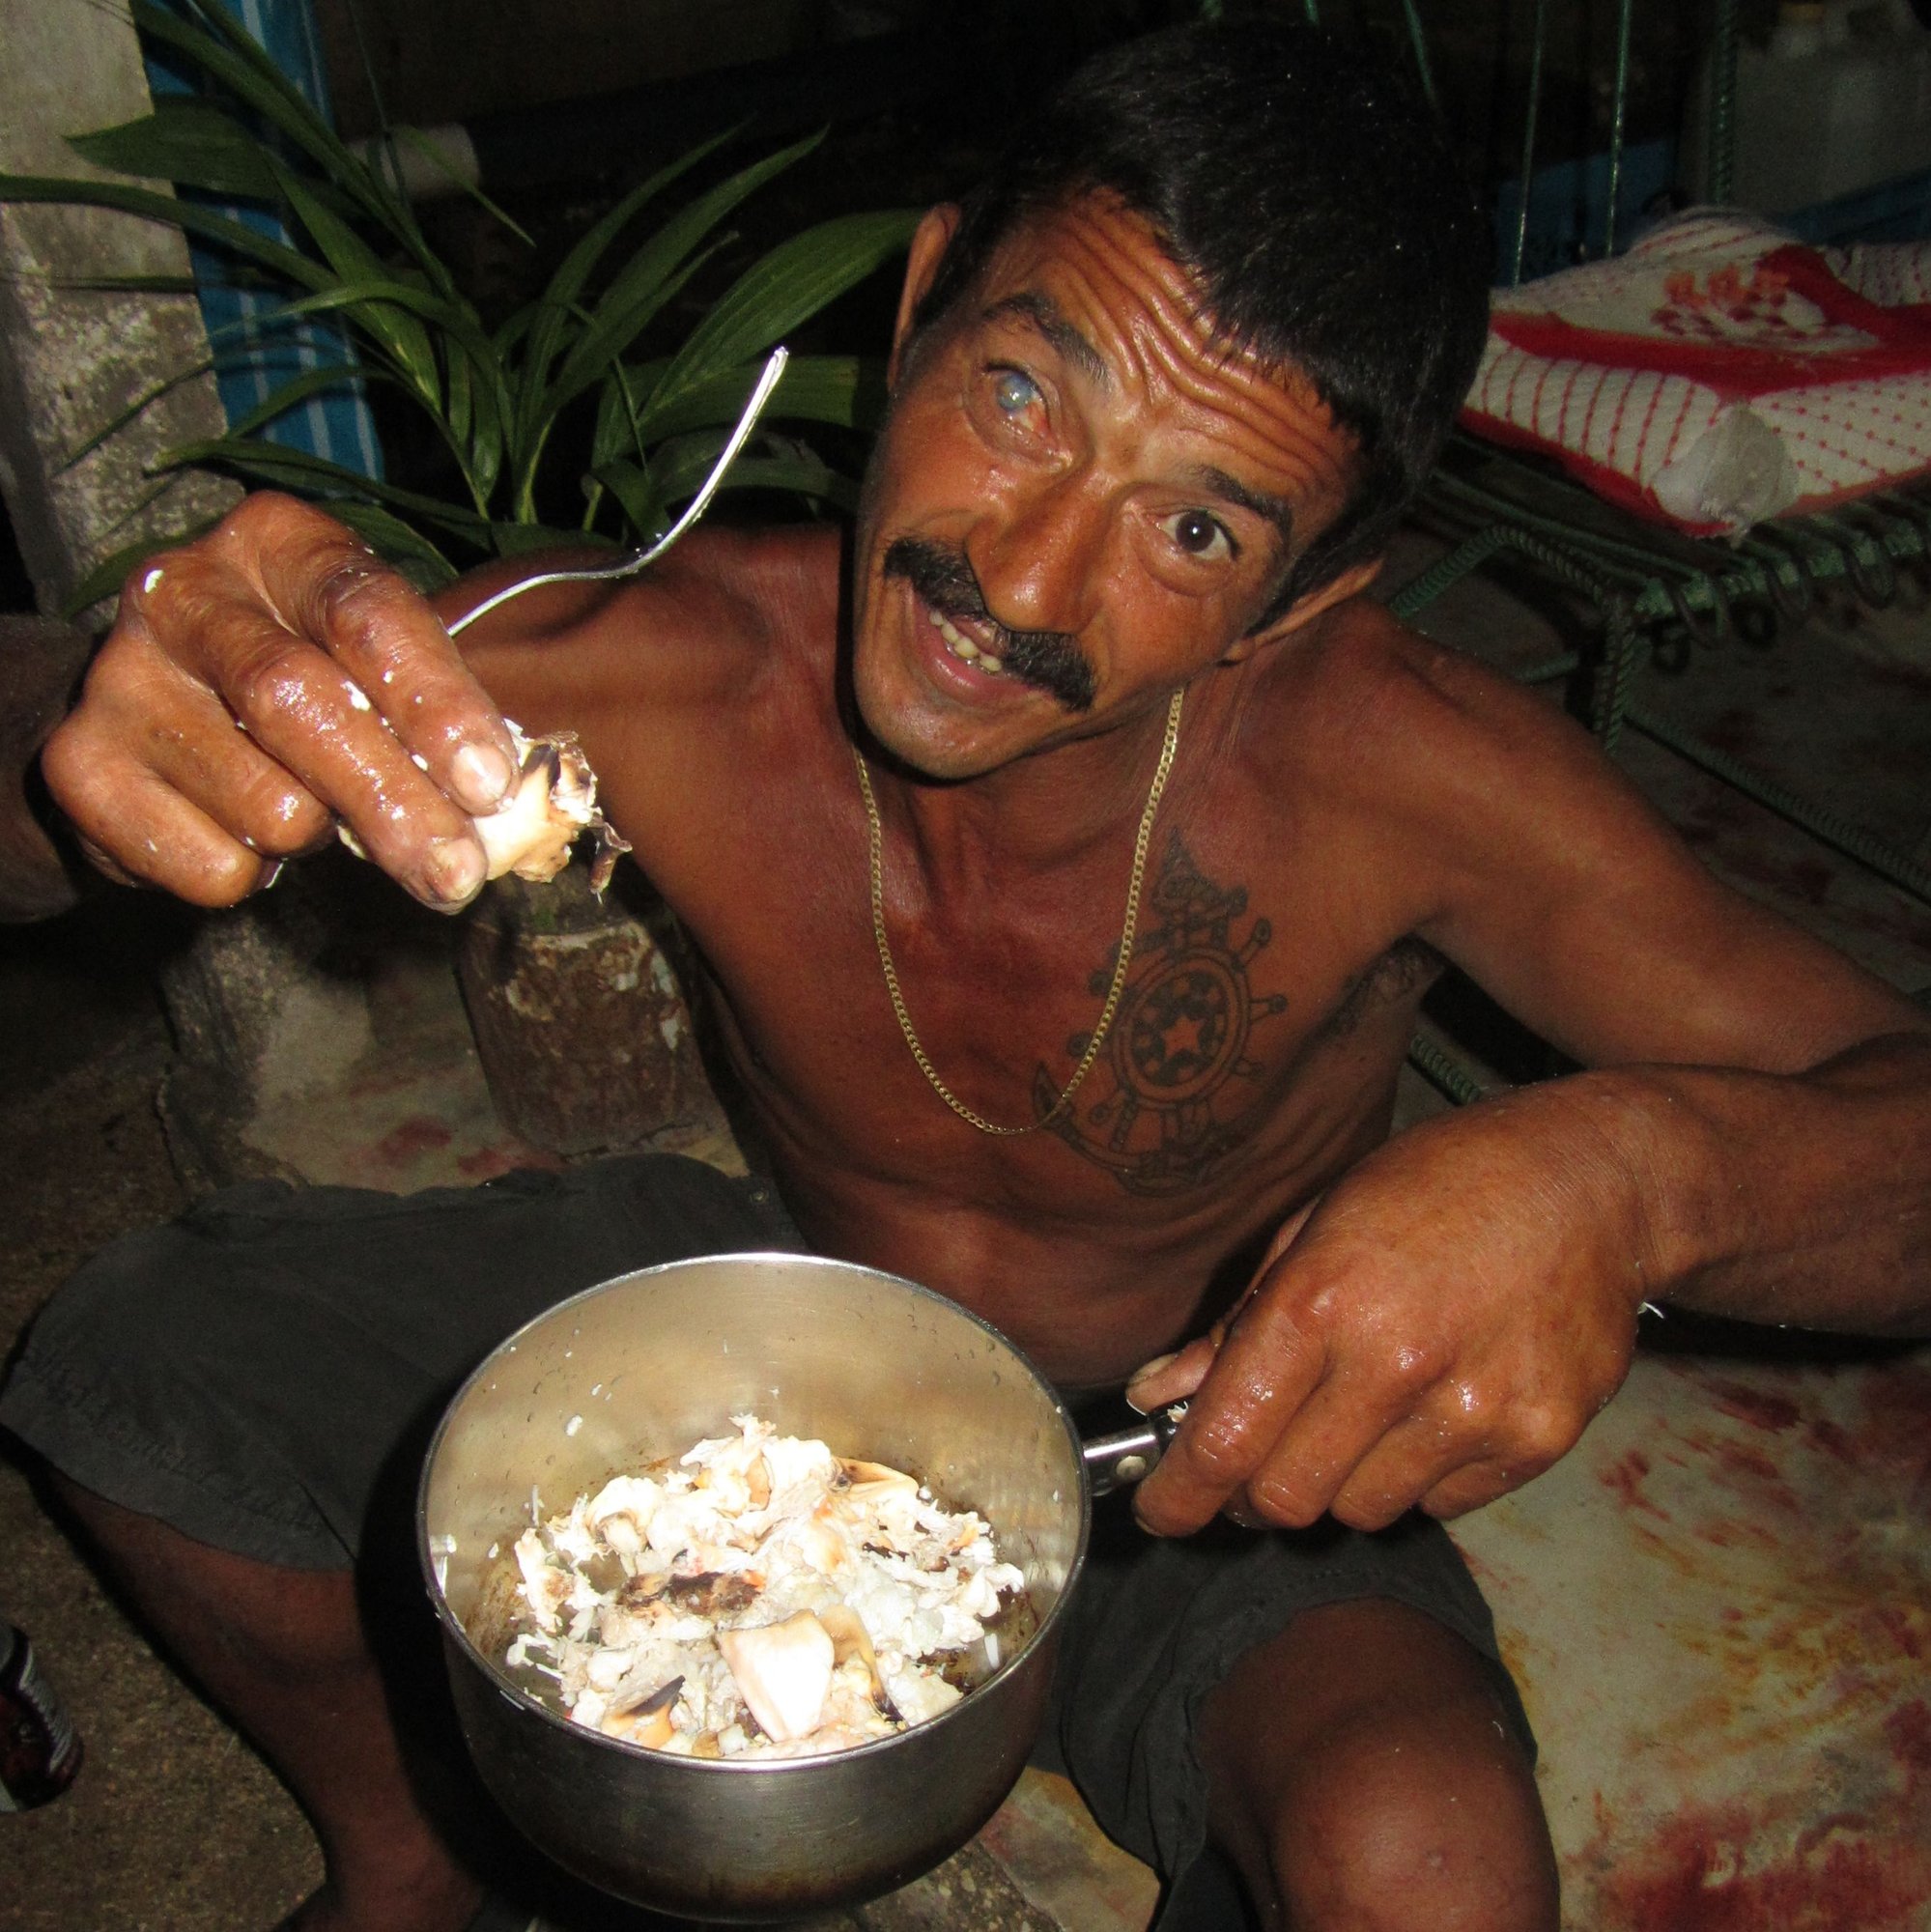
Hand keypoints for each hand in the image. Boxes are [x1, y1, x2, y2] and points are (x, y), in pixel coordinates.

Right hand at [42, 493, 519, 910]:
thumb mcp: (373, 667)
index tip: (488, 782)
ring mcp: (119, 677)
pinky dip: (254, 878)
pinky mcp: (80, 768)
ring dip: (320, 841)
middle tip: (455, 873)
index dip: (434, 702)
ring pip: (265, 802)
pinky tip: (241, 834)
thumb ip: (433, 714)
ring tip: (314, 818)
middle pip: (301, 701)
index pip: (366, 612)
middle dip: (394, 800)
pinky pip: (211, 866)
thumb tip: (504, 806)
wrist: (152, 721)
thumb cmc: (307, 687)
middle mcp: (184, 591)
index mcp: (278, 543)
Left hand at [1126, 1079, 1658, 1532]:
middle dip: (1253, 1495)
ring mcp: (1474, 1410)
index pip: (1225, 1440)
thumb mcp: (1314, 1227)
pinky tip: (1433, 1407)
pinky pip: (1441, 1504)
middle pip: (1286, 1500)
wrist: (1592, 1183)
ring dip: (1340, 1482)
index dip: (1178, 1495)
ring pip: (1361, 1511)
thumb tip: (1157, 1396)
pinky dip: (1418, 1475)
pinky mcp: (1536, 1440)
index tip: (1161, 1512)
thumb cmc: (1437, 1188)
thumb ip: (1234, 1326)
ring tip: (1360, 1413)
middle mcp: (1396, 1363)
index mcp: (1324, 1299)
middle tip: (1254, 1465)